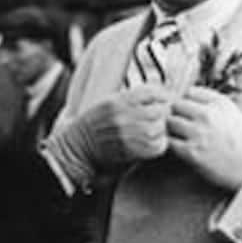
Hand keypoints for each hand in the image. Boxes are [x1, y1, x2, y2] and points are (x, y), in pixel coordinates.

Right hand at [45, 84, 169, 186]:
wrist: (77, 148)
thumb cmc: (93, 127)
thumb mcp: (108, 103)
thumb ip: (131, 99)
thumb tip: (158, 96)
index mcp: (117, 100)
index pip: (152, 92)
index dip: (162, 96)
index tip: (164, 101)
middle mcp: (122, 115)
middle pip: (159, 110)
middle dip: (163, 114)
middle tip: (161, 118)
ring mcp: (126, 133)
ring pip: (159, 127)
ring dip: (161, 129)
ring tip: (156, 131)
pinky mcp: (130, 150)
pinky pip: (156, 146)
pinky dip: (159, 144)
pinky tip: (153, 143)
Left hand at [167, 85, 241, 190]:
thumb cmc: (241, 140)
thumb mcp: (232, 112)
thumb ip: (212, 102)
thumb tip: (187, 97)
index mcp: (219, 103)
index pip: (190, 91)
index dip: (186, 100)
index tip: (186, 108)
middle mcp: (208, 115)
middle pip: (177, 105)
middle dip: (176, 112)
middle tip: (179, 121)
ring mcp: (198, 133)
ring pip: (170, 122)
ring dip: (171, 128)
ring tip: (179, 134)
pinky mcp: (192, 152)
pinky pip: (171, 141)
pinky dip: (172, 143)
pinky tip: (180, 146)